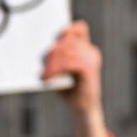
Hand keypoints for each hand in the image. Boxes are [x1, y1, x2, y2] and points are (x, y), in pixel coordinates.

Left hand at [42, 20, 108, 136]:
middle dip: (52, 53)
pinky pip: (70, 63)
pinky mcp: (90, 69)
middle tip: (44, 66)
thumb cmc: (68, 88)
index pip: (79, 29)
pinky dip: (56, 70)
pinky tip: (48, 78)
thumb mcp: (59, 70)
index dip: (67, 30)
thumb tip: (50, 46)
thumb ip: (56, 58)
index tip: (55, 37)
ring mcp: (92, 59)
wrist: (82, 108)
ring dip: (52, 63)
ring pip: (67, 51)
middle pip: (67, 42)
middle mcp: (90, 51)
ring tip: (45, 75)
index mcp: (85, 49)